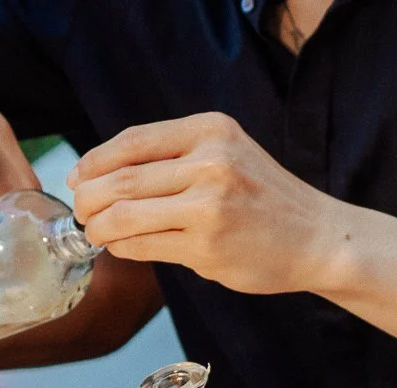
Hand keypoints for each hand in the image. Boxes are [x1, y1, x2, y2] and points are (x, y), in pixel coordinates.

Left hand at [68, 113, 346, 294]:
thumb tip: (104, 174)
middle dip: (88, 199)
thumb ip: (177, 157)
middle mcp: (210, 163)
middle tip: (82, 212)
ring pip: (124, 215)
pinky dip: (124, 248)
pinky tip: (125, 247)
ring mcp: (209, 207)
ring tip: (96, 232)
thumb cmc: (268, 199)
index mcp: (211, 131)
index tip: (77, 178)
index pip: (132, 141)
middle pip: (120, 179)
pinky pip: (144, 246)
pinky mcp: (207, 248)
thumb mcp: (229, 154)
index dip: (93, 161)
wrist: (319, 238)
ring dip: (99, 227)